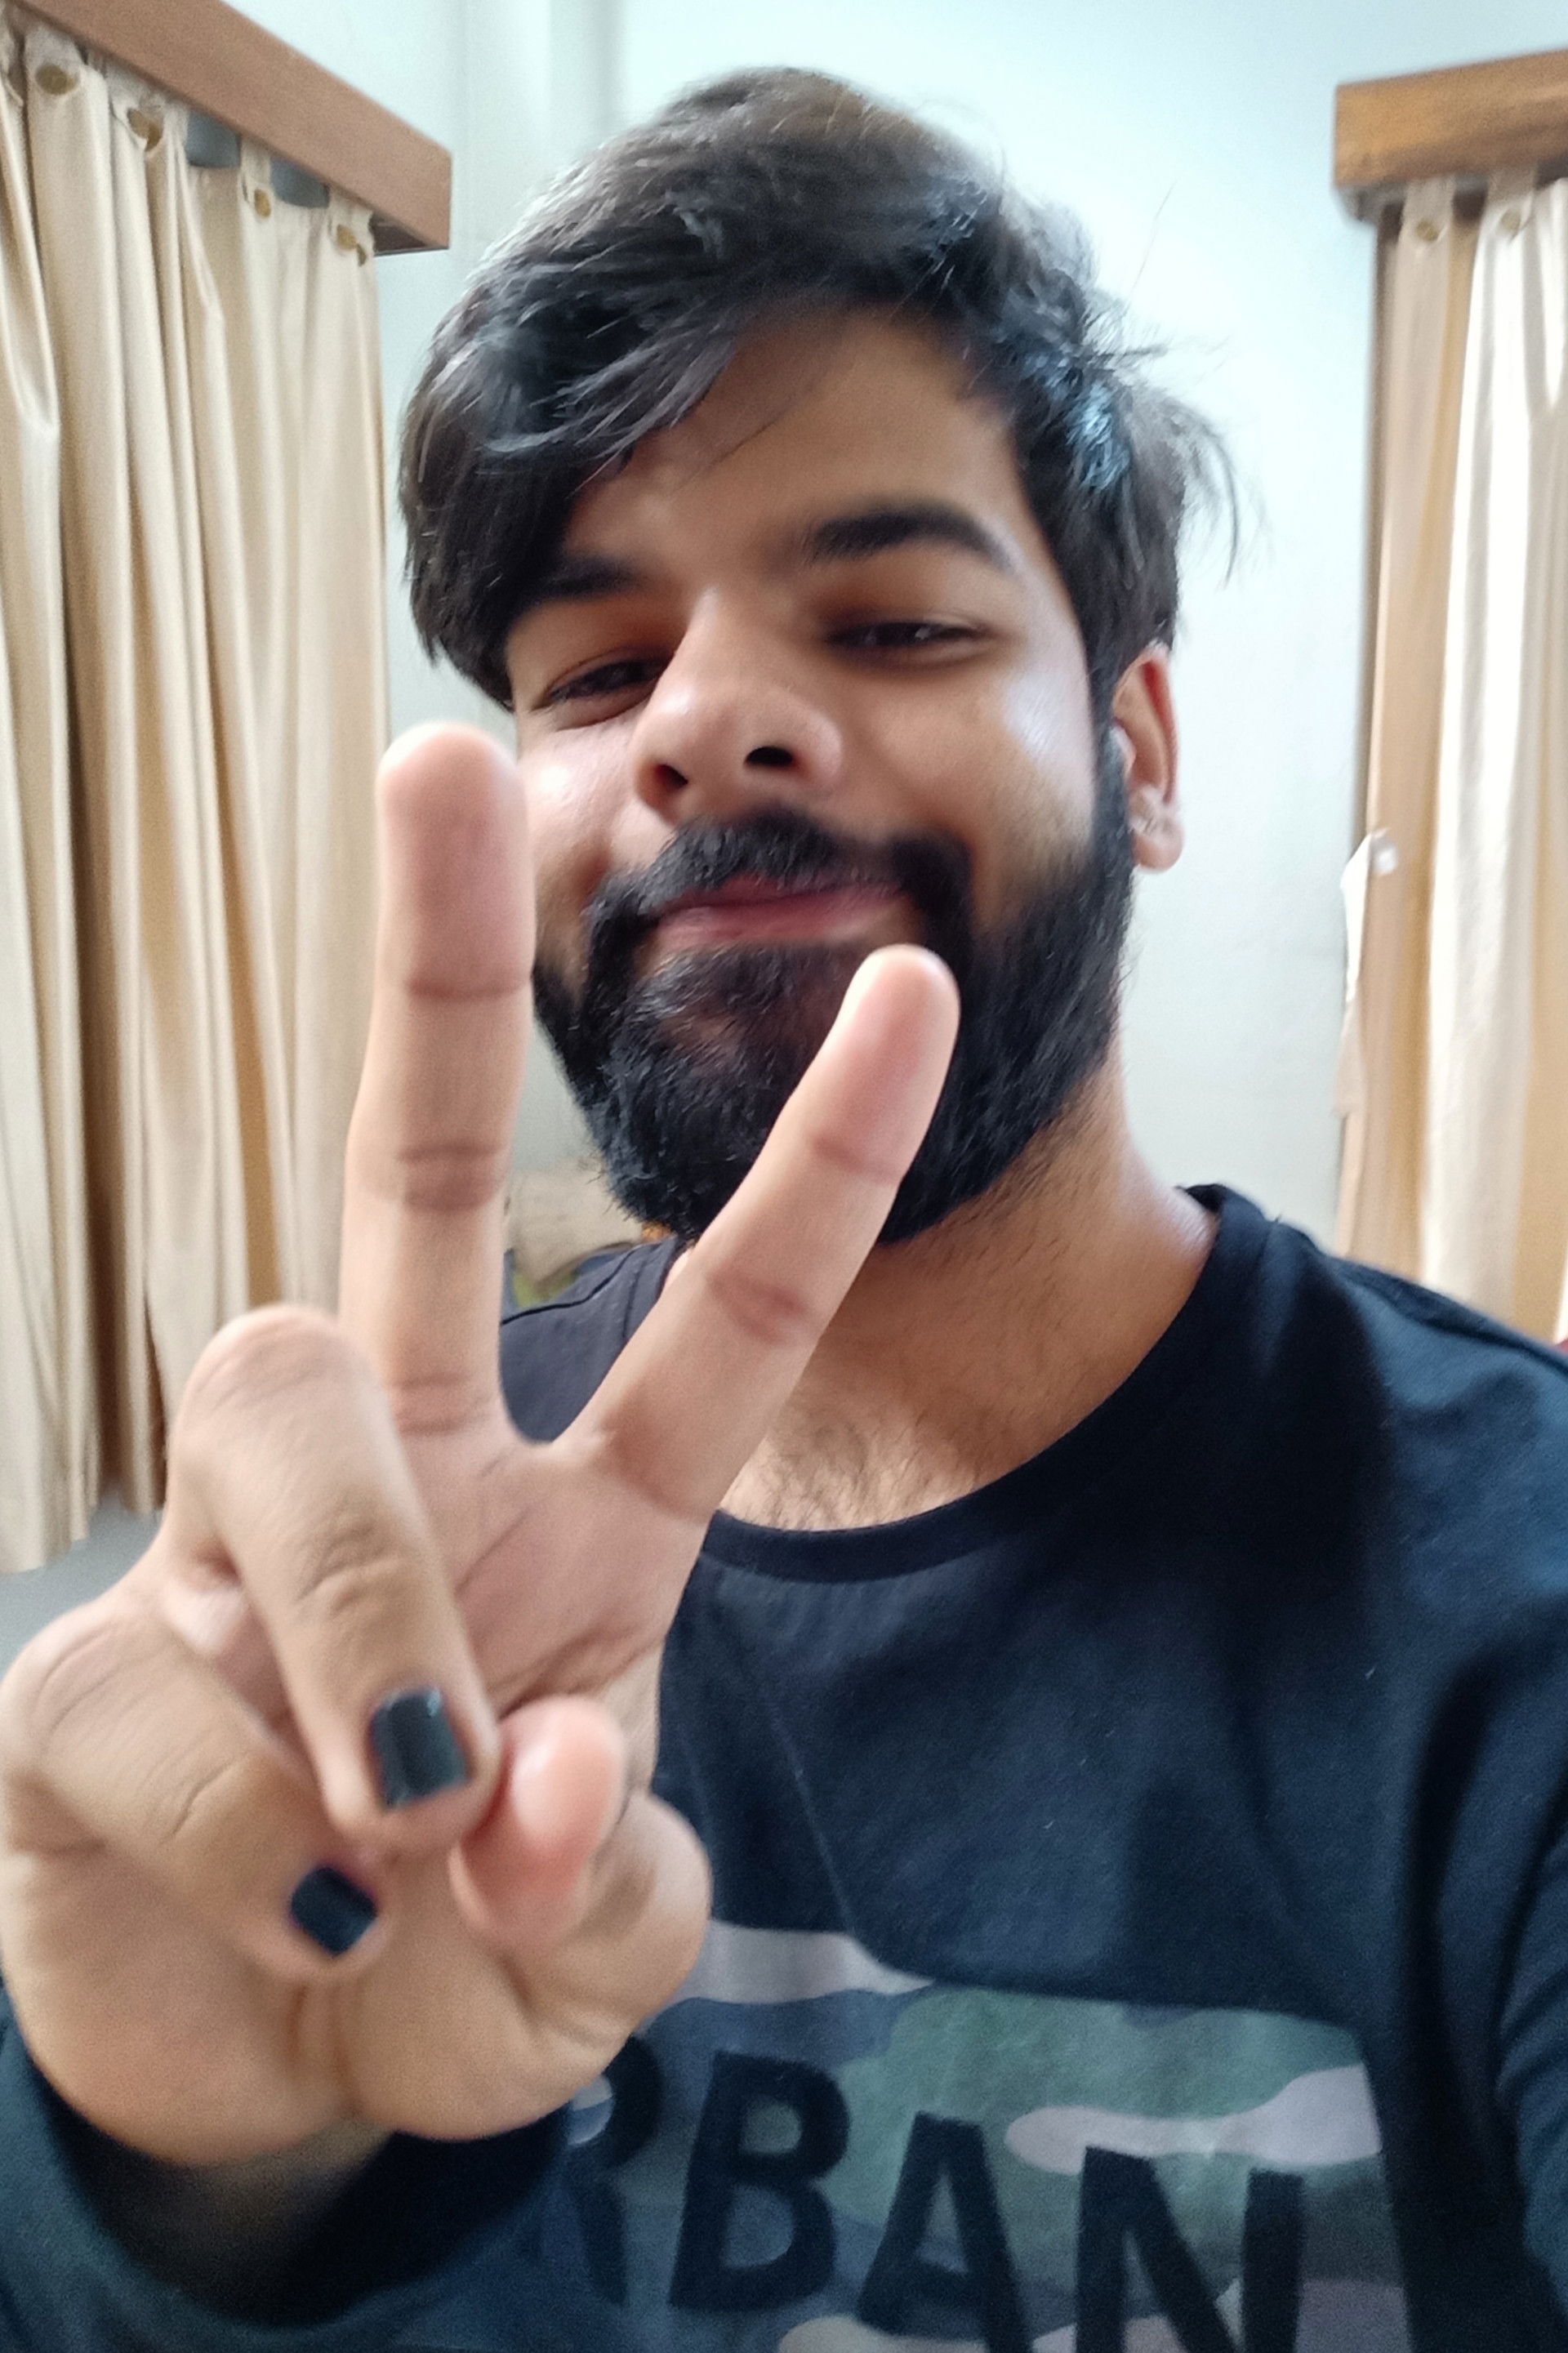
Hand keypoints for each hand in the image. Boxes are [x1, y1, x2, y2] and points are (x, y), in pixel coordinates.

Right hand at [0, 727, 957, 2167]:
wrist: (274, 2083)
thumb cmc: (458, 1969)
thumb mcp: (597, 1950)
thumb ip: (611, 1876)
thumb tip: (530, 1783)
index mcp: (573, 1516)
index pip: (716, 1314)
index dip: (817, 1157)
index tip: (908, 976)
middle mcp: (399, 1481)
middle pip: (409, 1173)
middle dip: (439, 968)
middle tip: (444, 760)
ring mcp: (228, 1554)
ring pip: (278, 1395)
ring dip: (362, 1600)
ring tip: (403, 1811)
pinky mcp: (75, 1673)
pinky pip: (156, 1690)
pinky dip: (253, 1829)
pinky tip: (295, 1914)